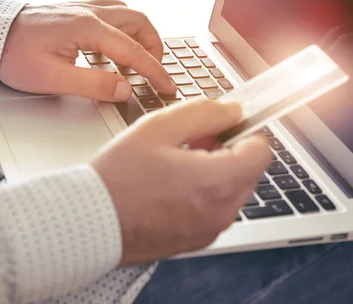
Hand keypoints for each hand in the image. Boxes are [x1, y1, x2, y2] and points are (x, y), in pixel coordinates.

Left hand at [0, 0, 176, 100]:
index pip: (133, 50)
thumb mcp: (52, 78)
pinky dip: (123, 27)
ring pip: (126, 12)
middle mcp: (89, 11)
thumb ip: (93, 84)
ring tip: (139, 58)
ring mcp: (82, 6)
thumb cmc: (13, 55)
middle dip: (154, 46)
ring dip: (140, 33)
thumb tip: (124, 89)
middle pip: (138, 21)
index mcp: (87, 27)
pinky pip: (111, 11)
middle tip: (155, 71)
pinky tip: (114, 44)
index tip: (167, 86)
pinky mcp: (74, 8)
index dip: (154, 71)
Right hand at [91, 99, 271, 264]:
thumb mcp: (158, 128)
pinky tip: (173, 183)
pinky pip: (216, 208)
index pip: (262, 151)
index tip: (228, 124)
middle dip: (229, 149)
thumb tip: (233, 111)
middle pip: (249, 170)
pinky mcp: (198, 240)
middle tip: (194, 140)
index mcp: (217, 182)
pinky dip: (205, 192)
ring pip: (233, 189)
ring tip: (178, 161)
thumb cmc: (118, 178)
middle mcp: (221, 211)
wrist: (91, 222)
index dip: (247, 130)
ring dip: (217, 170)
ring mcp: (210, 230)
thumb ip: (204, 113)